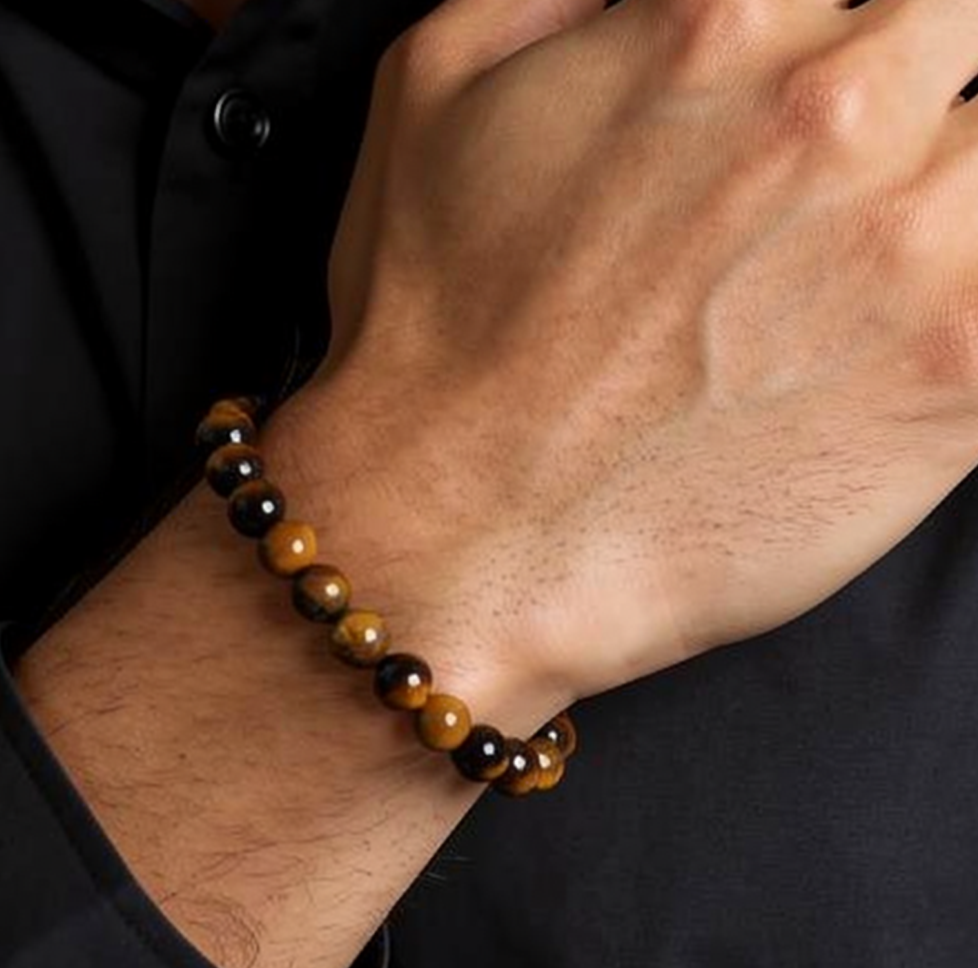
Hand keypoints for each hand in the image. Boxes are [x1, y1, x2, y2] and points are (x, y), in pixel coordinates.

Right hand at [266, 0, 977, 717]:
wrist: (462, 530)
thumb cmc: (434, 339)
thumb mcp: (430, 87)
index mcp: (718, 21)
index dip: (824, 39)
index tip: (806, 110)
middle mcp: (834, 117)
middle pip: (959, 34)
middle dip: (917, 85)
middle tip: (842, 183)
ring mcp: (915, 248)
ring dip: (951, 197)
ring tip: (858, 274)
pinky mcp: (959, 382)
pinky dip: (974, 299)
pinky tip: (913, 331)